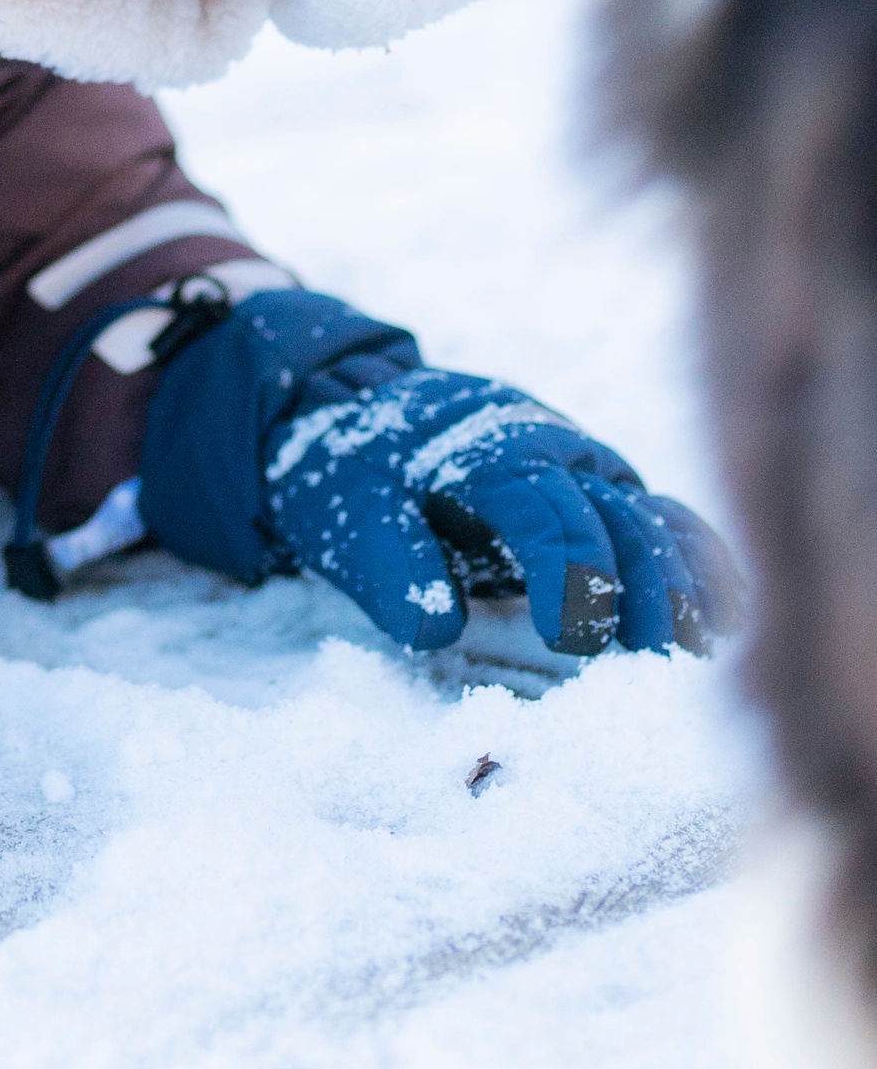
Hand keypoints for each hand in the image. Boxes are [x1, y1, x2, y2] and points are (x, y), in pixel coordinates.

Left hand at [263, 368, 745, 654]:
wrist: (348, 409)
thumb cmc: (348, 472)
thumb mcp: (346, 513)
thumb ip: (390, 566)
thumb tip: (437, 626)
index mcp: (484, 452)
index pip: (541, 513)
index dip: (567, 574)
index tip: (576, 637)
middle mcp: (546, 450)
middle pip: (613, 514)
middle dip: (641, 587)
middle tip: (656, 659)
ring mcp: (577, 466)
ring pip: (648, 514)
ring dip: (680, 580)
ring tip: (703, 648)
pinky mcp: (592, 489)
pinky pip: (657, 514)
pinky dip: (694, 555)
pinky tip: (722, 610)